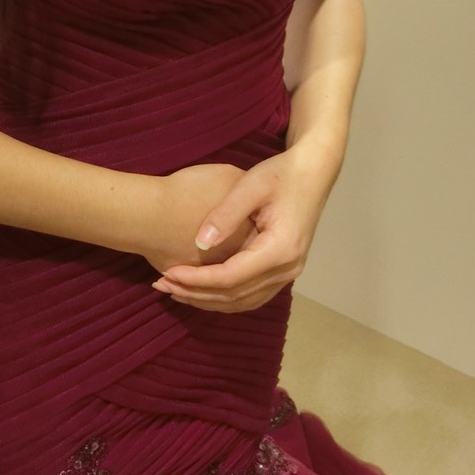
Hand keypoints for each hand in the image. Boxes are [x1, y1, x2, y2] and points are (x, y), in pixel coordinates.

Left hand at [150, 145, 337, 312]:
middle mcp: (287, 269)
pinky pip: (251, 296)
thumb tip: (200, 243)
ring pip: (242, 301)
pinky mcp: (284, 271)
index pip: (231, 277)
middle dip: (195, 293)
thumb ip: (226, 215)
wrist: (313, 173)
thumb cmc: (281, 174)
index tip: (168, 272)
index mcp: (280, 249)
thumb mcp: (251, 186)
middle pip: (235, 295)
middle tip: (162, 285)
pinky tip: (200, 290)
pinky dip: (223, 297)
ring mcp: (288, 273)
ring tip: (175, 291)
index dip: (196, 279)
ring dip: (207, 300)